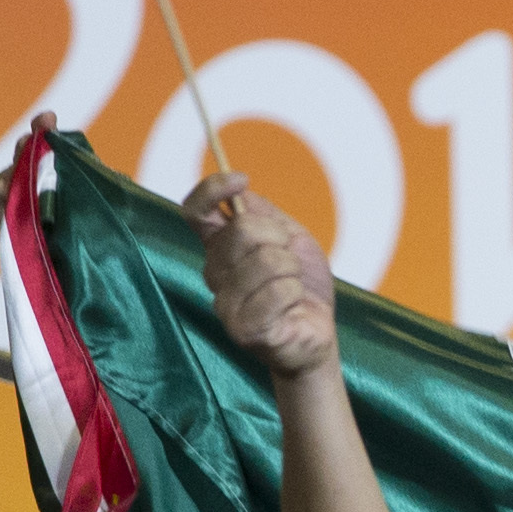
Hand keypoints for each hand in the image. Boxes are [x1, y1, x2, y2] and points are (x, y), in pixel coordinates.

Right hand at [189, 169, 342, 381]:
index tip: (240, 179)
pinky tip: (293, 306)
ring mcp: (225, 303)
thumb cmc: (302, 284)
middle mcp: (215, 273)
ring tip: (292, 287)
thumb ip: (263, 213)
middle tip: (289, 260)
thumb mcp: (290, 237)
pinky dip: (296, 293)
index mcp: (220, 247)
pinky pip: (278, 292)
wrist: (317, 331)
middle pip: (241, 230)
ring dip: (292, 270)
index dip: (212, 190)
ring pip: (266, 261)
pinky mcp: (243, 329)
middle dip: (279, 238)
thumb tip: (240, 191)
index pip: (195, 211)